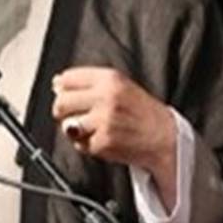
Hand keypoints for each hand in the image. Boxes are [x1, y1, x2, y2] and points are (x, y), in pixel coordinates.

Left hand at [51, 67, 178, 207]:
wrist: (166, 138)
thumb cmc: (142, 112)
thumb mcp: (120, 86)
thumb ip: (89, 82)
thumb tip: (57, 82)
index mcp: (110, 79)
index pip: (67, 78)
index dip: (63, 88)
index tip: (67, 94)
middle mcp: (106, 97)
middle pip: (61, 102)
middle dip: (63, 111)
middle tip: (74, 115)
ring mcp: (104, 120)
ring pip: (67, 125)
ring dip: (75, 130)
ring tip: (92, 128)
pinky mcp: (104, 142)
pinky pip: (79, 145)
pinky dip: (87, 145)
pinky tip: (102, 139)